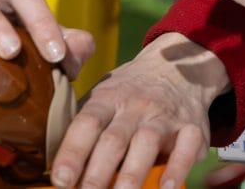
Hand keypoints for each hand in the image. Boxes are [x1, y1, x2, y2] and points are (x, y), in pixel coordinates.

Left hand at [49, 32, 230, 188]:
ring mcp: (164, 116)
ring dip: (131, 174)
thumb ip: (82, 125)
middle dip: (97, 173)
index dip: (72, 152)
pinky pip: (187, 147)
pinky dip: (178, 167)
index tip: (60, 179)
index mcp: (107, 98)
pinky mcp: (191, 127)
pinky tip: (167, 187)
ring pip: (146, 143)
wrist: (175, 67)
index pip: (86, 123)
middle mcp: (135, 106)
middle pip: (114, 139)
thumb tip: (53, 168)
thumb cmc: (129, 92)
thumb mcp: (102, 96)